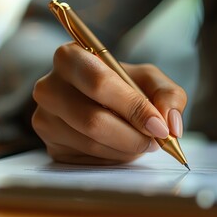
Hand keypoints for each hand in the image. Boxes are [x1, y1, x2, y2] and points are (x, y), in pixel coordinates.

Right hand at [32, 43, 186, 164]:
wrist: (100, 103)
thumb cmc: (124, 86)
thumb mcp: (149, 80)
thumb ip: (168, 95)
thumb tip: (171, 125)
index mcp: (70, 57)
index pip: (100, 84)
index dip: (134, 107)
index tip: (159, 126)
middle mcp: (49, 87)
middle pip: (93, 120)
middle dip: (132, 135)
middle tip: (155, 140)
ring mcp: (45, 119)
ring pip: (92, 143)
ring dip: (127, 148)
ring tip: (141, 141)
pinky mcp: (51, 146)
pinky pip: (88, 159)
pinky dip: (114, 157)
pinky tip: (122, 146)